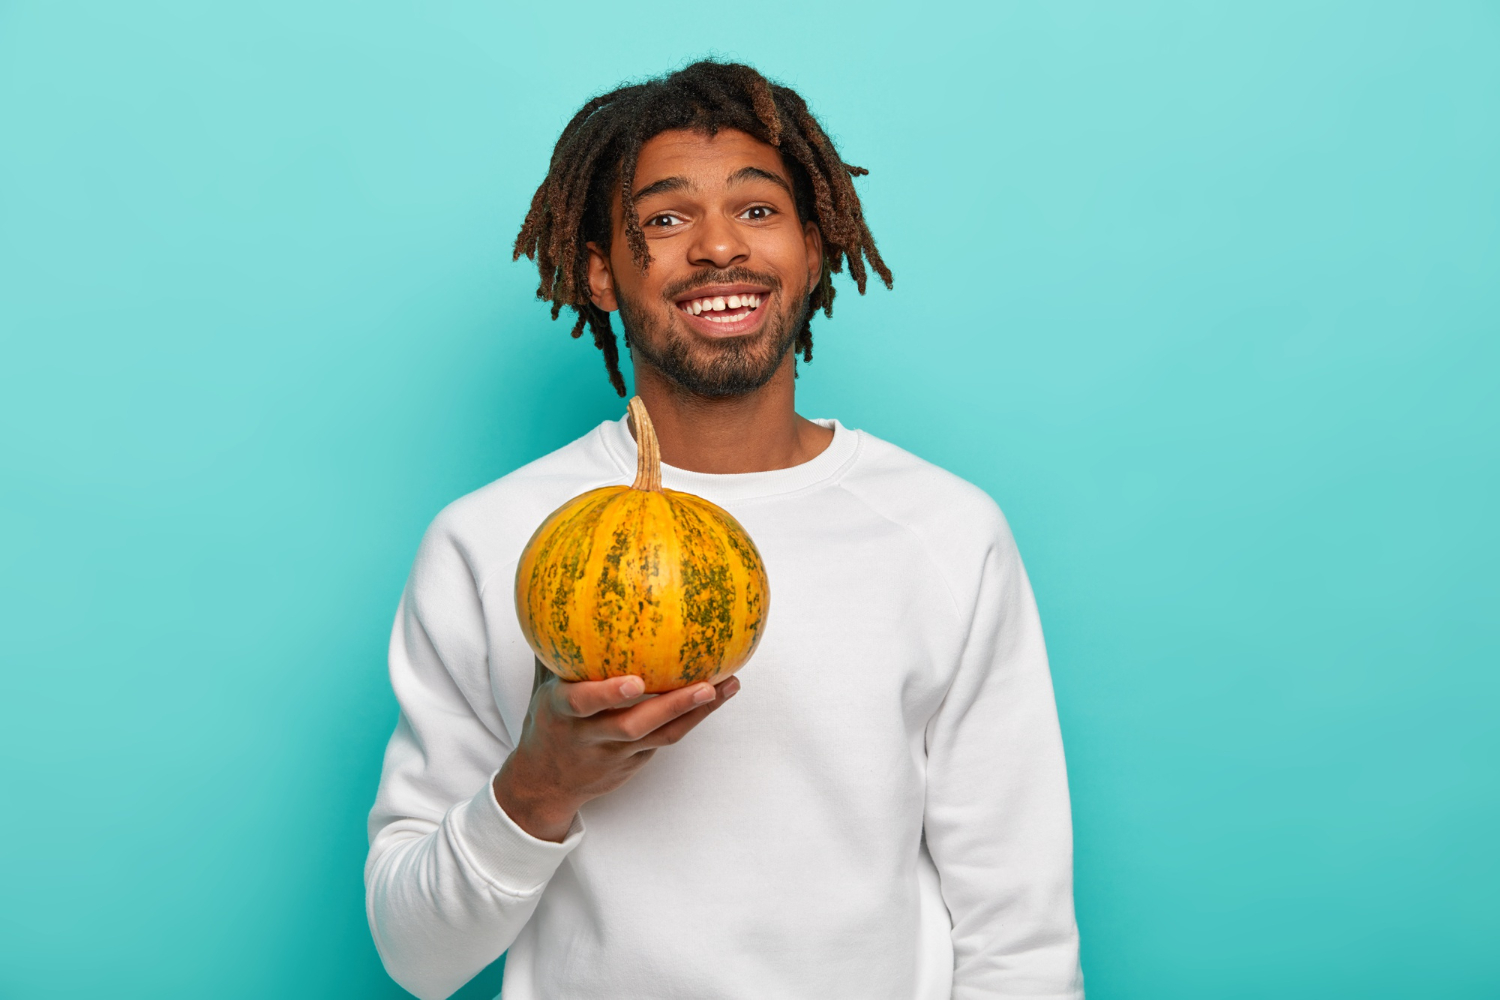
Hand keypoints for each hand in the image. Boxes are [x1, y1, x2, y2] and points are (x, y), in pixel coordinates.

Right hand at [492, 663, 740, 841]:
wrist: (545, 783)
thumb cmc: (547, 723)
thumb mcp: (541, 687)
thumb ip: (552, 649)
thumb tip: (552, 598)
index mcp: (563, 712)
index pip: (583, 704)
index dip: (608, 696)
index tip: (634, 682)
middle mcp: (592, 734)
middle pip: (634, 725)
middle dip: (670, 707)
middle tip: (703, 685)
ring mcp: (616, 750)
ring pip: (661, 734)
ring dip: (696, 711)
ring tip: (727, 684)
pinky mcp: (636, 759)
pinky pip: (668, 737)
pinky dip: (696, 716)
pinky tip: (722, 691)